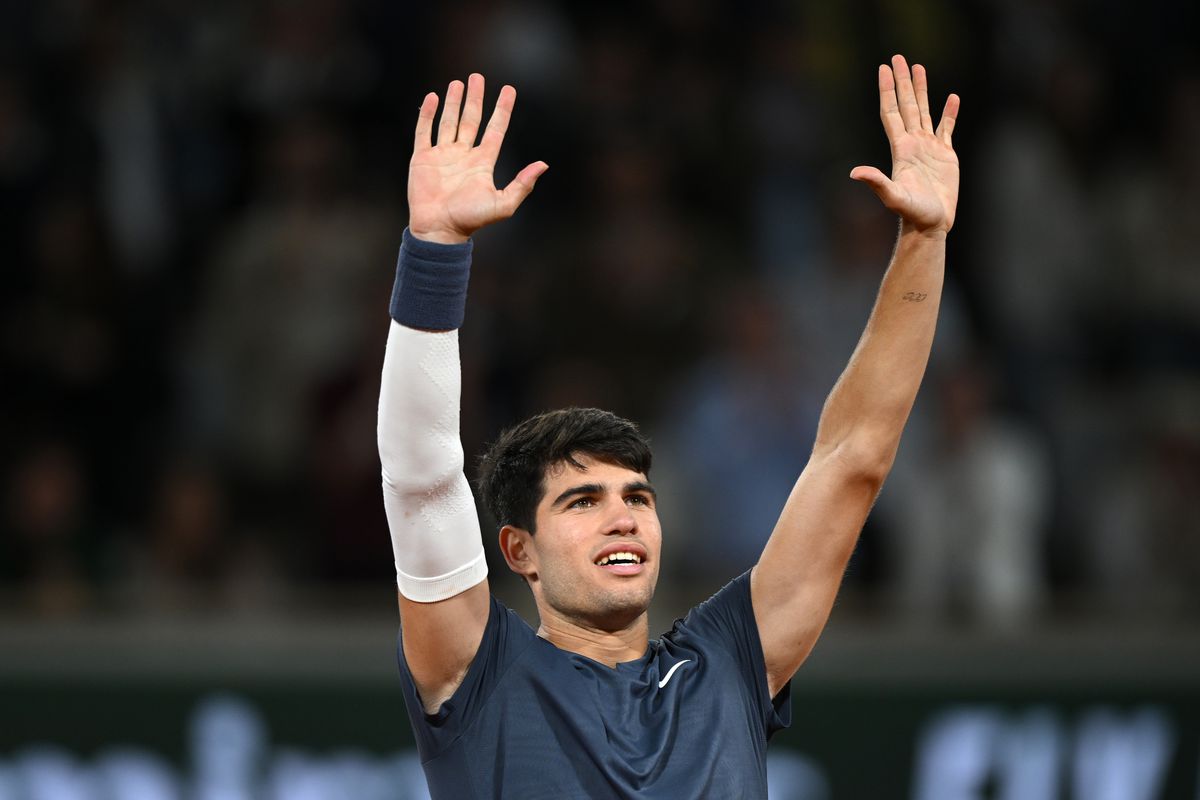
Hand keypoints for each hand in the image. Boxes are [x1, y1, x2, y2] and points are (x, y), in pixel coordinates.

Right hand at [408, 73, 547, 243]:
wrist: (439, 229)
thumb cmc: (471, 219)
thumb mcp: (503, 204)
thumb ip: (522, 184)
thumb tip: (544, 165)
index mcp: (483, 163)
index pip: (495, 129)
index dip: (502, 109)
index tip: (509, 90)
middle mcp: (464, 155)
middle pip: (471, 119)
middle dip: (475, 98)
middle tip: (478, 76)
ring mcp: (443, 155)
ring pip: (449, 121)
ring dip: (453, 102)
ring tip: (458, 83)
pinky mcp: (423, 158)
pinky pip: (425, 131)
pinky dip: (428, 114)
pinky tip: (432, 97)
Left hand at [850, 55, 959, 236]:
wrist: (931, 224)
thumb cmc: (913, 213)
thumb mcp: (893, 197)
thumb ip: (876, 182)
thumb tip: (854, 173)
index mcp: (901, 148)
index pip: (891, 112)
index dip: (887, 90)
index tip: (884, 68)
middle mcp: (913, 143)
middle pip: (906, 104)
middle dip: (902, 81)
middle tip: (898, 57)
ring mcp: (929, 148)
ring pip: (924, 111)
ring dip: (921, 90)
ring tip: (918, 68)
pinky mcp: (946, 155)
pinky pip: (947, 128)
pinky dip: (949, 112)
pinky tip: (952, 97)